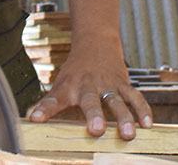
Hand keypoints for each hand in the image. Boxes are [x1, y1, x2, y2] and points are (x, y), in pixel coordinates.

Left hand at [27, 45, 151, 139]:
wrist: (96, 43)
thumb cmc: (76, 71)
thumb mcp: (60, 85)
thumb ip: (48, 104)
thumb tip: (30, 118)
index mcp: (69, 88)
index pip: (53, 99)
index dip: (44, 110)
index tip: (34, 118)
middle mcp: (88, 86)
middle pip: (91, 101)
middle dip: (94, 115)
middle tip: (96, 130)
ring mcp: (107, 85)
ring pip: (117, 101)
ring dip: (124, 117)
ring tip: (128, 134)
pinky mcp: (123, 84)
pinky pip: (135, 97)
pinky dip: (142, 110)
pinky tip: (148, 124)